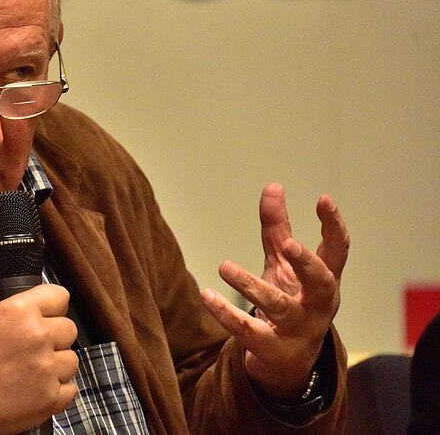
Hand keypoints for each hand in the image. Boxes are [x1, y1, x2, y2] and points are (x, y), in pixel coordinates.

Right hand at [0, 283, 78, 433]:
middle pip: (69, 329)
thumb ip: (12, 312)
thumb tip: (30, 314)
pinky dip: (56, 390)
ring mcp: (46, 369)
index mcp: (20, 311)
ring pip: (71, 360)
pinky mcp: (49, 398)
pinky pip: (70, 389)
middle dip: (54, 337)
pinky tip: (36, 389)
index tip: (48, 314)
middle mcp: (38, 336)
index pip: (60, 296)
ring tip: (32, 372)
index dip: (53, 306)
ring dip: (56, 365)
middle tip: (34, 348)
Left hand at [201, 183, 348, 400]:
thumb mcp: (284, 263)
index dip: (333, 226)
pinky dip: (227, 314)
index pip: (338, 251)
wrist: (289, 358)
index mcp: (325, 280)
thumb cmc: (292, 299)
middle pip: (321, 284)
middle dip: (308, 264)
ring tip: (224, 266)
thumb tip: (272, 186)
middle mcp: (317, 305)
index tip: (323, 199)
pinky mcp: (272, 347)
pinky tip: (207, 295)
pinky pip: (249, 331)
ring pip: (279, 307)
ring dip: (252, 286)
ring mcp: (297, 328)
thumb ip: (278, 228)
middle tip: (291, 245)